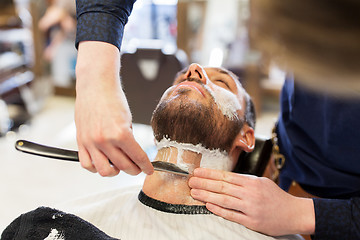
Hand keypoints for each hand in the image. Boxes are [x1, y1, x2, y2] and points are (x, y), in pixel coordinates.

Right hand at [75, 41, 153, 175]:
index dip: (146, 166)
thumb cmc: (113, 99)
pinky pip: (87, 164)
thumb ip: (129, 139)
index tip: (149, 170)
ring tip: (120, 166)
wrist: (95, 86)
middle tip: (137, 168)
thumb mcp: (128, 120)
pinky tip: (103, 163)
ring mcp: (91, 142)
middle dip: (134, 169)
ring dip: (115, 172)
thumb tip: (132, 155)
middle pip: (123, 166)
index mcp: (121, 134)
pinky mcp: (81, 141)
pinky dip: (96, 168)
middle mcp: (105, 140)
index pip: (137, 157)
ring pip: (104, 171)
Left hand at [188, 168, 314, 235]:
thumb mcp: (262, 183)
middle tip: (191, 181)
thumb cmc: (277, 197)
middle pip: (222, 186)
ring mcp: (251, 207)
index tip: (198, 171)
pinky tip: (208, 205)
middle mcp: (251, 193)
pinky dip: (218, 210)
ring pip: (224, 199)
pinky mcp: (252, 222)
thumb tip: (224, 178)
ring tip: (194, 192)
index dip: (210, 173)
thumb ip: (244, 181)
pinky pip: (232, 214)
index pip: (226, 176)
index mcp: (252, 182)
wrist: (295, 213)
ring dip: (207, 195)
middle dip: (204, 183)